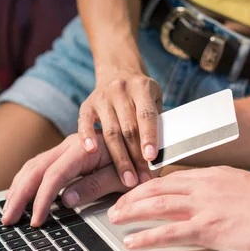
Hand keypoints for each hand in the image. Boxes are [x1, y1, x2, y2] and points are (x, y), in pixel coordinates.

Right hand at [1, 133, 159, 226]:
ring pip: (33, 165)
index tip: (37, 221)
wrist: (148, 143)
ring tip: (8, 212)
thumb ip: (95, 186)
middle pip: (35, 169)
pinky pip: (40, 165)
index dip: (43, 199)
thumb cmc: (140, 162)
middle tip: (8, 220)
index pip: (55, 175)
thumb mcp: (122, 177)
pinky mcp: (66, 154)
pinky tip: (20, 196)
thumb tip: (65, 200)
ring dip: (18, 188)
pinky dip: (26, 181)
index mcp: (84, 149)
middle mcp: (71, 145)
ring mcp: (66, 148)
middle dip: (19, 195)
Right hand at [78, 71, 162, 187]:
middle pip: (128, 128)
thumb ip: (158, 120)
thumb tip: (164, 153)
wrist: (118, 70)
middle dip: (135, 157)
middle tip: (141, 180)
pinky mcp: (87, 104)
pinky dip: (86, 137)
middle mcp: (121, 90)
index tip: (151, 159)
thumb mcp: (156, 99)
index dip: (149, 137)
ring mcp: (102, 97)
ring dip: (119, 158)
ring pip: (110, 131)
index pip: (146, 115)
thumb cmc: (142, 94)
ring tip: (127, 179)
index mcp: (142, 88)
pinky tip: (91, 152)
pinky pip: (85, 123)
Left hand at [108, 166, 249, 250]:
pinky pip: (170, 232)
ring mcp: (206, 206)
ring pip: (157, 205)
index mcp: (213, 175)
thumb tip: (213, 196)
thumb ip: (223, 189)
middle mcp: (204, 186)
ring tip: (114, 218)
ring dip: (131, 211)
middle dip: (132, 195)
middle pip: (157, 187)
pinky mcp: (210, 228)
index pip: (172, 176)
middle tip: (117, 204)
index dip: (149, 184)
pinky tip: (133, 242)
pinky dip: (147, 236)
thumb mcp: (244, 186)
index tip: (136, 191)